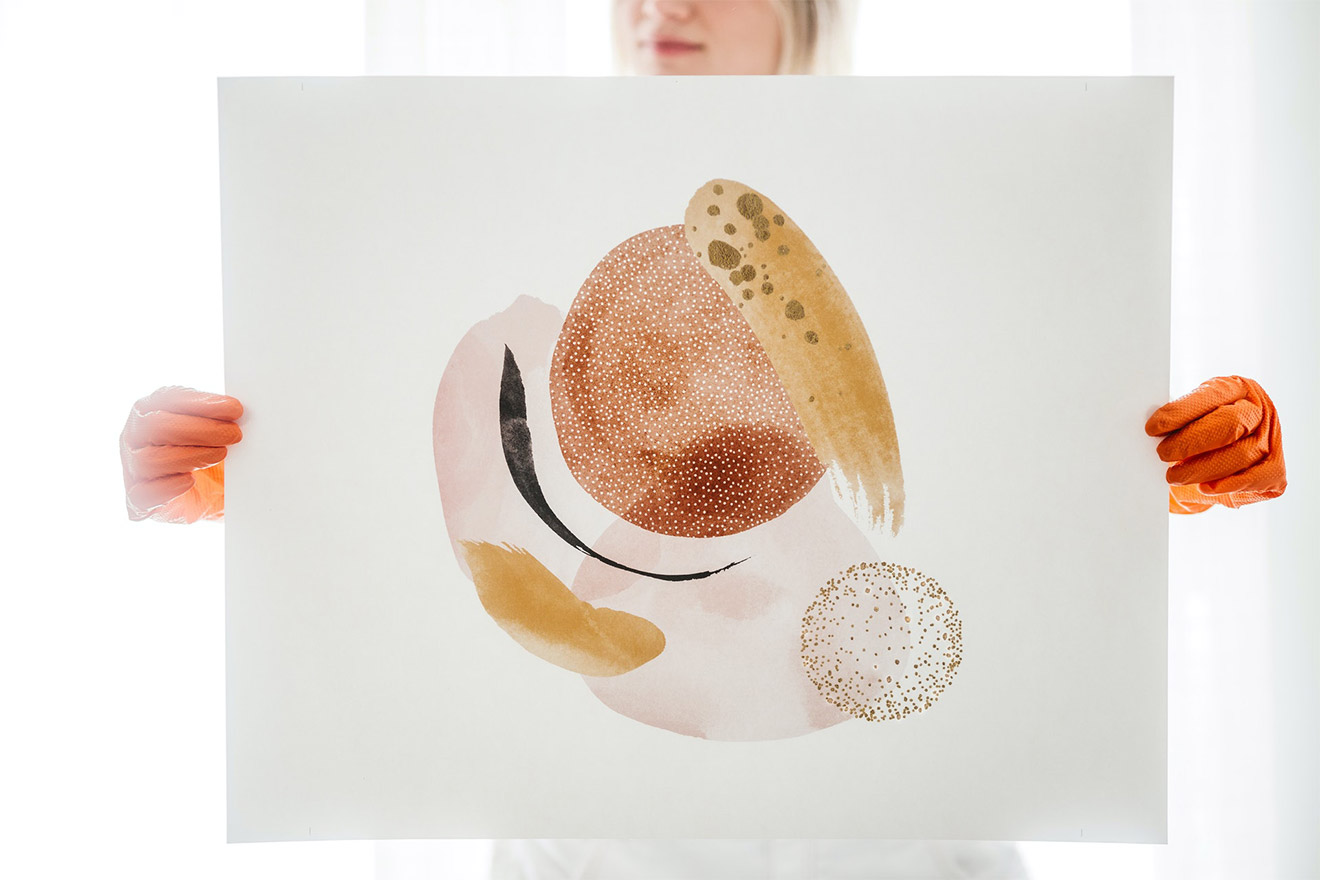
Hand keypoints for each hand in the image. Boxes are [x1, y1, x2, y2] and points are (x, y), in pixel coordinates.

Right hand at [120, 386, 242, 522]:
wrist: (211, 493)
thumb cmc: (212, 452)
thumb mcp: (218, 429)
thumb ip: (222, 417)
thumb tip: (240, 411)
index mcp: (152, 408)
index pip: (169, 398)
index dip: (203, 404)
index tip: (235, 410)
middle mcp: (135, 435)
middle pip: (156, 426)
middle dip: (201, 430)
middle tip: (235, 435)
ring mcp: (132, 467)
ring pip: (149, 459)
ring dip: (191, 457)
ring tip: (221, 455)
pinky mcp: (139, 500)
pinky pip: (142, 494)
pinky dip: (168, 488)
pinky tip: (190, 481)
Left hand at [1145, 376, 1284, 513]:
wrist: (1214, 464)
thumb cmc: (1197, 434)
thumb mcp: (1188, 419)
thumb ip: (1178, 421)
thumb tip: (1153, 431)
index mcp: (1236, 388)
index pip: (1210, 397)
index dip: (1180, 413)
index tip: (1152, 429)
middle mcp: (1259, 409)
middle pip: (1230, 424)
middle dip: (1192, 441)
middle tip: (1162, 454)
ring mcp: (1271, 439)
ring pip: (1241, 454)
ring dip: (1202, 469)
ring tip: (1173, 476)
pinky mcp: (1275, 470)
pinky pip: (1257, 478)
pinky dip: (1230, 484)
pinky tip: (1205, 488)